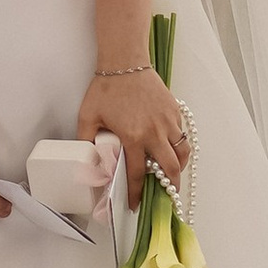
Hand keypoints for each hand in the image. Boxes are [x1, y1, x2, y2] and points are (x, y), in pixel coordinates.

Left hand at [78, 68, 188, 202]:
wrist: (125, 62)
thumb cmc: (106, 87)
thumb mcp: (88, 116)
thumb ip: (86, 140)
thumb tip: (87, 160)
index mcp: (133, 137)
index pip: (138, 175)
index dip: (137, 194)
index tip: (136, 204)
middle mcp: (155, 133)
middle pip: (170, 169)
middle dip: (170, 187)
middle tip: (167, 195)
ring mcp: (168, 122)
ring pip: (182, 153)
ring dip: (180, 167)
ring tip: (174, 174)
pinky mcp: (174, 111)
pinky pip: (182, 135)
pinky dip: (180, 147)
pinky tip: (172, 149)